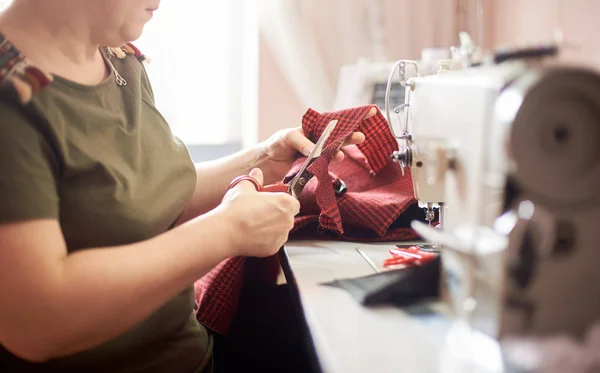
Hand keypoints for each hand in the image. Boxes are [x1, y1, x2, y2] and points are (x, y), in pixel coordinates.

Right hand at [218, 168, 299, 257]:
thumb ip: (254, 179)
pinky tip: (252, 234)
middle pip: (287, 217)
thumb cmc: (236, 208)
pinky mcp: (274, 249)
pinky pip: (273, 242)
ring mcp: (282, 236)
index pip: (293, 202)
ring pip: (280, 230)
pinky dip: (265, 240)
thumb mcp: (244, 187)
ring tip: (254, 224)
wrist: (226, 231)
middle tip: (260, 212)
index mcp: (285, 202)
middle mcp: (288, 220)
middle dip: (277, 215)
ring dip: (272, 227)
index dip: (282, 202)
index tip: (271, 202)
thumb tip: (257, 173)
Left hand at [258, 108, 374, 183]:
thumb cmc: (277, 143)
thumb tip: (315, 151)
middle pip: (339, 137)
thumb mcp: (288, 137)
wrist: (267, 162)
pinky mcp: (314, 167)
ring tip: (341, 154)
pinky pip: (324, 165)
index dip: (352, 117)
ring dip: (339, 152)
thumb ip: (303, 143)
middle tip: (361, 137)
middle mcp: (319, 140)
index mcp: (315, 128)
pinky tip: (330, 163)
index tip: (369, 111)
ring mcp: (318, 154)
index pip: (336, 120)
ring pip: (333, 151)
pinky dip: (328, 165)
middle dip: (350, 136)